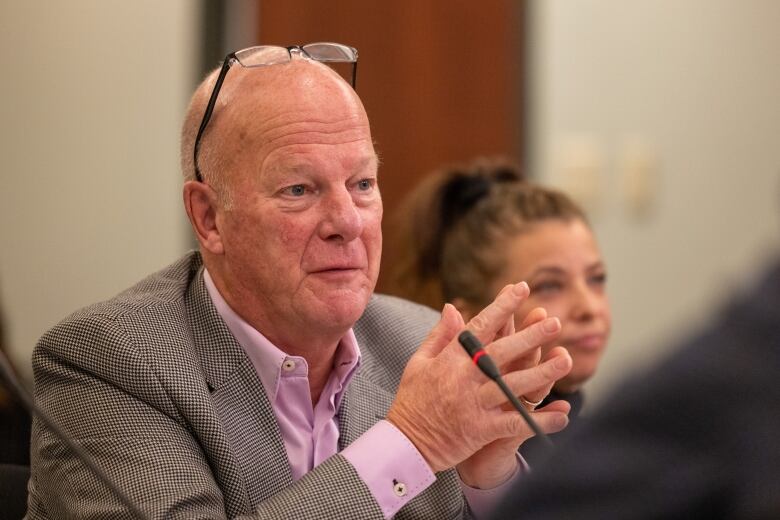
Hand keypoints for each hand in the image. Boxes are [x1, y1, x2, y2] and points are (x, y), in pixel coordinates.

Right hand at [386, 283, 571, 480]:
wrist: (405, 443)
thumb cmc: (412, 400)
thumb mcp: (419, 362)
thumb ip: (439, 335)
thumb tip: (452, 307)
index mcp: (450, 359)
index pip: (480, 327)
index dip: (501, 306)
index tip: (519, 287)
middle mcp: (464, 378)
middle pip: (502, 353)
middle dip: (530, 336)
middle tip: (553, 322)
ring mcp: (474, 404)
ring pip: (513, 385)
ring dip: (542, 373)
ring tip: (566, 360)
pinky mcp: (482, 429)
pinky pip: (515, 423)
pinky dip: (539, 420)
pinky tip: (562, 414)